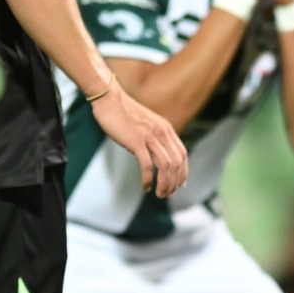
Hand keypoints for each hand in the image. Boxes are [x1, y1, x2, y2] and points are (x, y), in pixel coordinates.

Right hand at [89, 83, 186, 197]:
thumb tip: (159, 157)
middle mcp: (162, 133)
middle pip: (176, 163)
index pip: (182, 154)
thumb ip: (156, 138)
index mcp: (167, 129)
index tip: (180, 185)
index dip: (183, 172)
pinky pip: (147, 165)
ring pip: (165, 166)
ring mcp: (150, 137)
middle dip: (174, 182)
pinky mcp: (136, 141)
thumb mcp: (148, 124)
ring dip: (164, 184)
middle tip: (167, 194)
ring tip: (159, 194)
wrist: (109, 98)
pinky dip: (149, 179)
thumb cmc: (125, 113)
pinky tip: (146, 187)